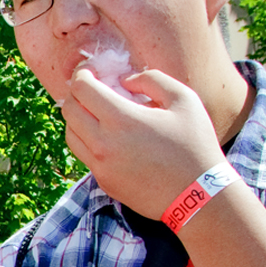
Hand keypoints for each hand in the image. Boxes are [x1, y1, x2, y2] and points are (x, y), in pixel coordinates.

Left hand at [62, 66, 227, 219]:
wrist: (197, 195)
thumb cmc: (195, 144)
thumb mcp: (183, 99)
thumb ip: (151, 80)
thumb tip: (124, 81)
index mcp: (121, 120)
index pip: (81, 89)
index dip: (82, 74)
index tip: (92, 71)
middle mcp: (103, 144)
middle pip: (68, 111)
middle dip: (76, 94)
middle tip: (93, 88)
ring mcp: (100, 165)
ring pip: (70, 134)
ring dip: (78, 118)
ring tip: (98, 111)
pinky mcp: (103, 180)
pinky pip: (83, 154)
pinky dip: (88, 139)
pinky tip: (109, 135)